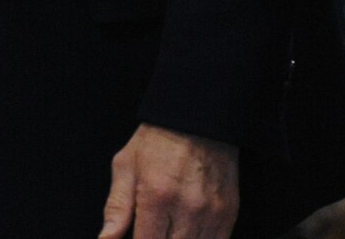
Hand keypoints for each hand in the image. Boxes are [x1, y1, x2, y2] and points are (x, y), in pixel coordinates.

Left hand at [97, 123, 237, 238]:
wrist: (197, 118)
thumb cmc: (156, 141)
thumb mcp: (125, 166)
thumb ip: (116, 209)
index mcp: (156, 197)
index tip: (137, 234)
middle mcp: (187, 209)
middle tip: (152, 228)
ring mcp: (211, 213)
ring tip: (167, 229)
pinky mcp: (228, 213)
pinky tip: (185, 232)